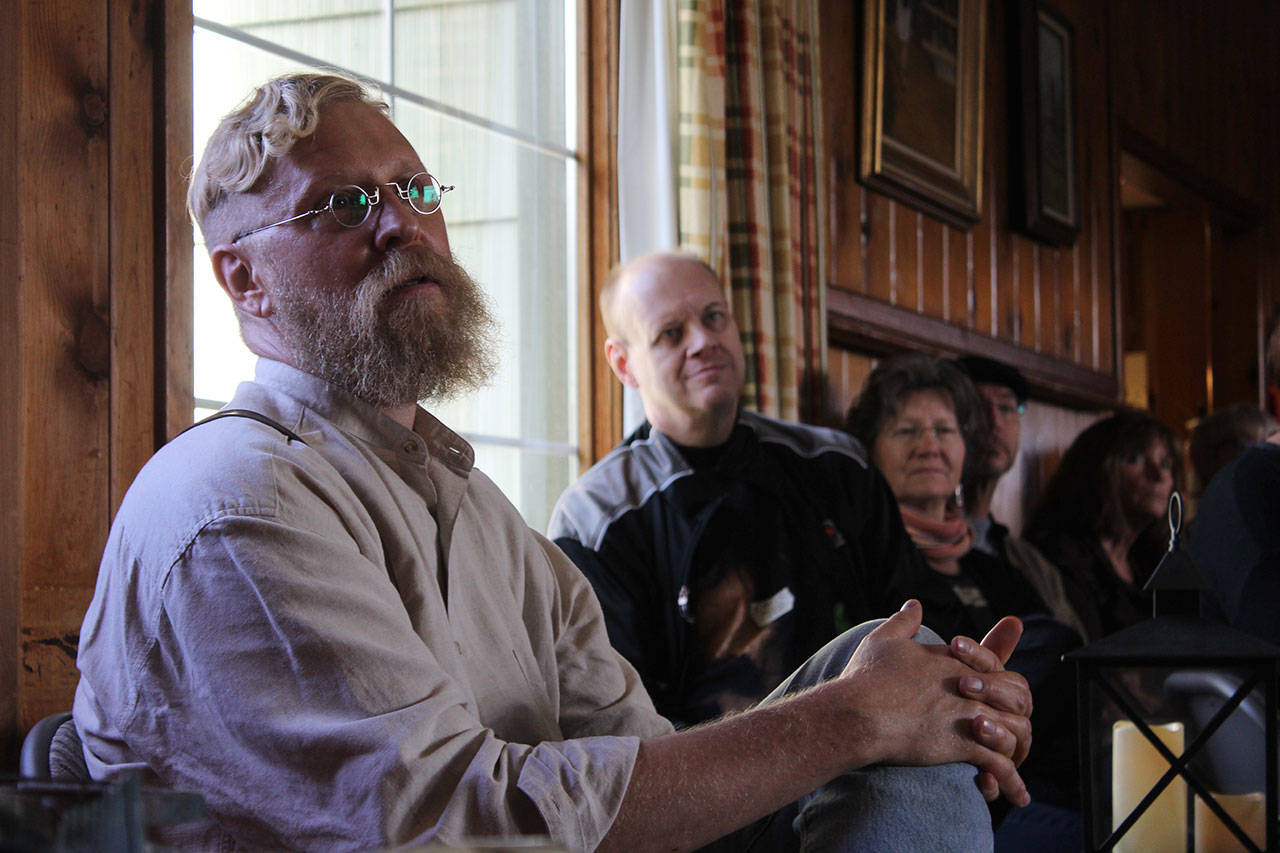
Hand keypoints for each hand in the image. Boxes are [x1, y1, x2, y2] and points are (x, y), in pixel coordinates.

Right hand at [838, 602, 1029, 805]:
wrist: (858, 712)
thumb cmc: (866, 678)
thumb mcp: (884, 640)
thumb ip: (904, 621)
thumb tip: (913, 604)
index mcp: (957, 662)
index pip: (999, 668)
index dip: (1005, 683)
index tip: (1008, 694)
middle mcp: (970, 687)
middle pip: (1019, 698)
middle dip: (1021, 715)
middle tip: (1014, 732)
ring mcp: (968, 716)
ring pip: (1017, 733)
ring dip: (1019, 750)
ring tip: (1016, 766)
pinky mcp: (962, 745)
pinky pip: (1000, 766)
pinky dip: (1011, 783)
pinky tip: (1014, 796)